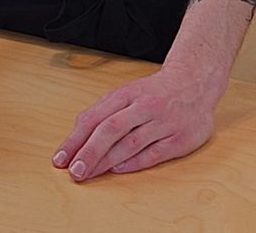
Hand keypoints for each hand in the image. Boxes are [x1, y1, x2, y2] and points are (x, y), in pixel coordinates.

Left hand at [52, 64, 223, 180]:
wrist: (194, 82)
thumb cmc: (154, 91)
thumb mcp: (126, 93)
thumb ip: (102, 112)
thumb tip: (76, 135)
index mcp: (126, 94)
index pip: (94, 118)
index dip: (75, 140)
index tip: (60, 158)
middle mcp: (144, 107)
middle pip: (110, 130)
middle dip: (89, 152)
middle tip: (74, 171)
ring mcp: (163, 123)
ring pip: (130, 144)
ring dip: (107, 161)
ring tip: (89, 173)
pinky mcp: (179, 139)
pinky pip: (153, 154)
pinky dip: (134, 163)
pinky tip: (118, 170)